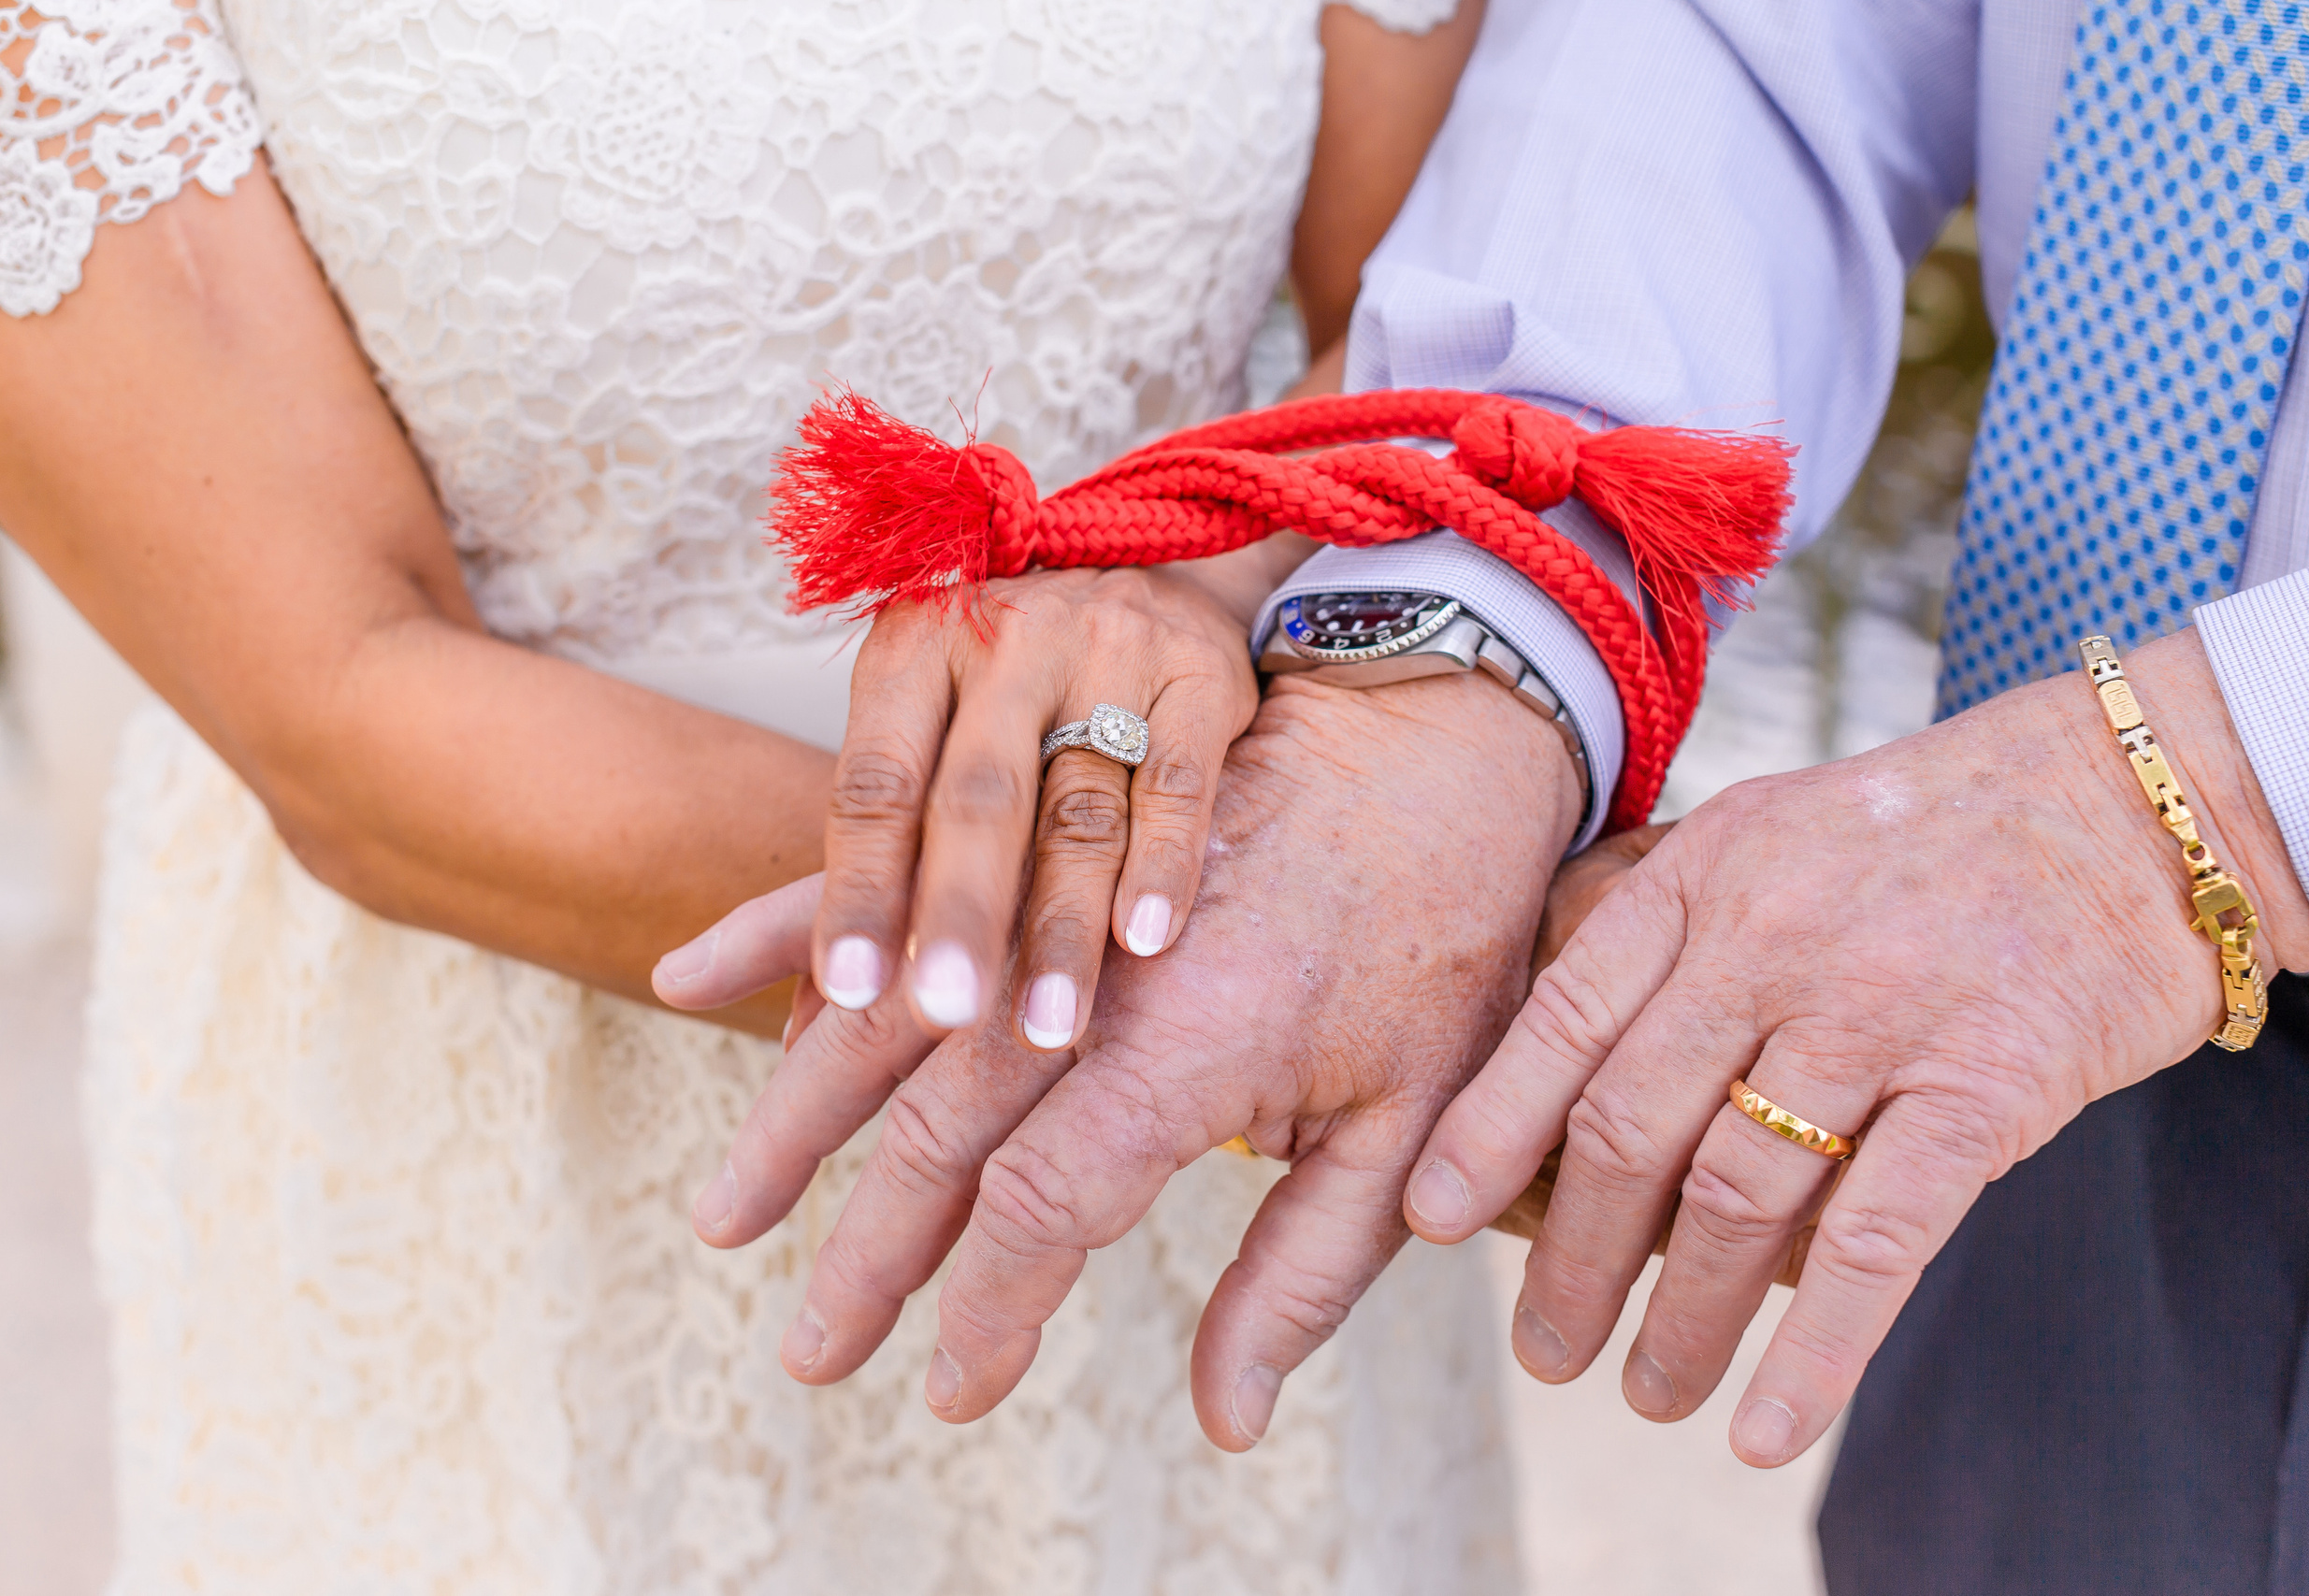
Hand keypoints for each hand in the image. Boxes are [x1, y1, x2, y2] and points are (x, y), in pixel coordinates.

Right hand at [671, 672, 1581, 1447]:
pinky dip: (782, 930)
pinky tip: (688, 978)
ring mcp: (1044, 884)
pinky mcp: (1023, 821)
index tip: (951, 1387)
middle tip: (812, 1355)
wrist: (1440, 743)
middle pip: (941, 1125)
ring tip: (726, 1216)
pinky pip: (883, 876)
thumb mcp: (1412, 1129)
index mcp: (1192, 1050)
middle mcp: (1092, 969)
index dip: (991, 1307)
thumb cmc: (1442, 946)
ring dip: (792, 1120)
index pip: (1048, 1203)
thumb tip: (1228, 1421)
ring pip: (884, 1011)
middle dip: (868, 1253)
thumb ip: (1305, 1274)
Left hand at [806, 554, 1300, 1054]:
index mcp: (913, 651)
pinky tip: (1146, 942)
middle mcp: (1007, 643)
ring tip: (1048, 1028)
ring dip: (1063, 925)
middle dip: (960, 915)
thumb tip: (798, 1028)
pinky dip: (1163, 864)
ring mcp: (1109, 652)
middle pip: (976, 798)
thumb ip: (865, 869)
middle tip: (945, 1016)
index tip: (850, 992)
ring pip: (1080, 806)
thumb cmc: (1010, 685)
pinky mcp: (1198, 674)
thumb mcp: (923, 729)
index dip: (859, 888)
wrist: (1156, 565)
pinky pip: (1178, 781)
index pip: (875, 784)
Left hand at [1403, 627, 2308, 1465]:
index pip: (1562, 1020)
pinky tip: (1767, 1428)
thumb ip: (1672, 935)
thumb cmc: (1925, 836)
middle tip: (1546, 1348)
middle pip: (1630, 1128)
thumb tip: (1565, 1079)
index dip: (1486, 1130)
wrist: (2126, 805)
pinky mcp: (1985, 1080)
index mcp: (1703, 876)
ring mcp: (1879, 1008)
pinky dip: (1816, 1354)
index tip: (1430, 1218)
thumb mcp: (1768, 835)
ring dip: (1683, 1321)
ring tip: (1648, 1393)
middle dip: (1574, 1261)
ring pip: (1738, 1199)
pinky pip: (1878, 1241)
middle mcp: (1772, 938)